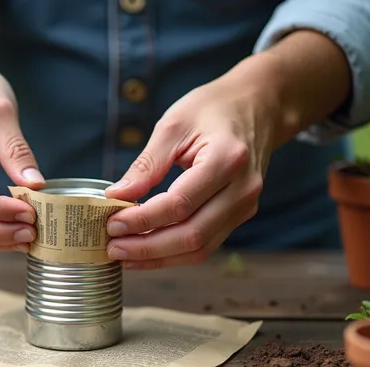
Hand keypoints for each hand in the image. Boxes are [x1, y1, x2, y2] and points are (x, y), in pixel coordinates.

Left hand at [103, 73, 279, 268]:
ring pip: (200, 248)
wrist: (258, 106)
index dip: (142, 219)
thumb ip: (146, 165)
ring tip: (124, 256)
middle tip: (112, 248)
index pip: (179, 204)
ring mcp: (245, 206)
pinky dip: (174, 253)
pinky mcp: (240, 215)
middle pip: (191, 235)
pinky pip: (206, 244)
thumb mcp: (173, 125)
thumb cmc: (214, 109)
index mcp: (227, 160)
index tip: (112, 223)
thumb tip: (116, 196)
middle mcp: (242, 189)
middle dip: (147, 247)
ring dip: (159, 257)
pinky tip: (147, 252)